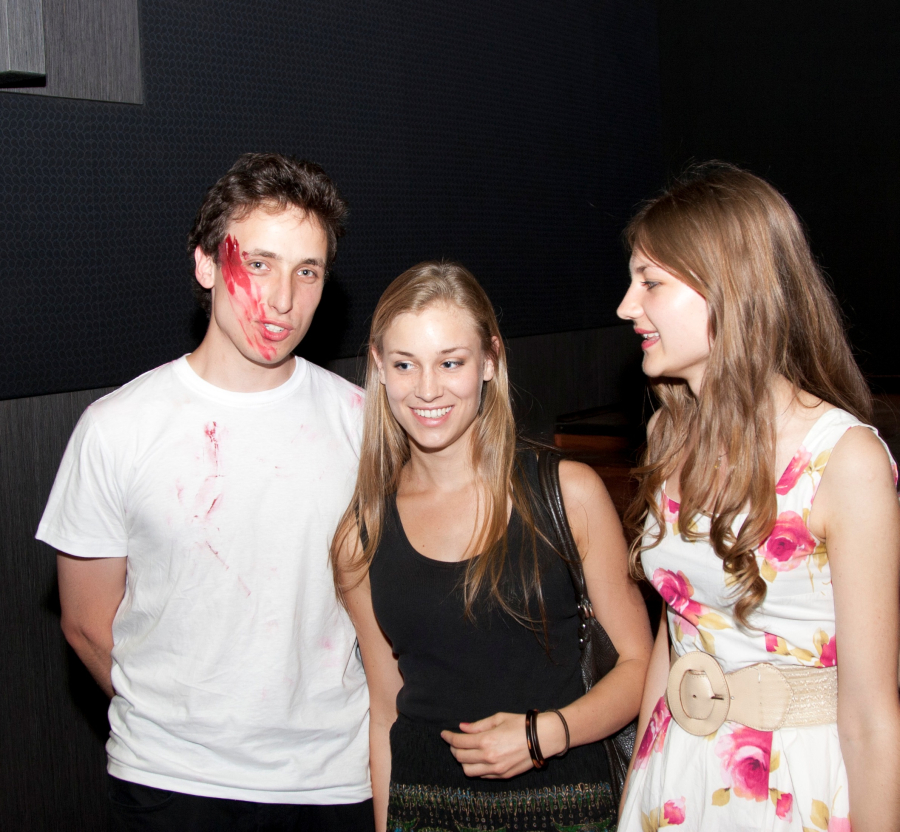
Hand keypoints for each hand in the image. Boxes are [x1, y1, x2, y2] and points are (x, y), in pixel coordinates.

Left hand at [440, 711, 564, 778]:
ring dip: (463, 761)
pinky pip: (482, 775)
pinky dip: (476, 768)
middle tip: (453, 742)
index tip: (444, 734)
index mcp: (486, 741)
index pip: (459, 742)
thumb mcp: (498, 719)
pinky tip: (478, 759)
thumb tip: (462, 727)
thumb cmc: (521, 724)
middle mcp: (489, 758)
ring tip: (465, 751)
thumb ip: (478, 725)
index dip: (449, 737)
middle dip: (453, 748)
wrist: (543, 738)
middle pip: (460, 757)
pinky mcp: (503, 776)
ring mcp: (496, 769)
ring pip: (468, 771)